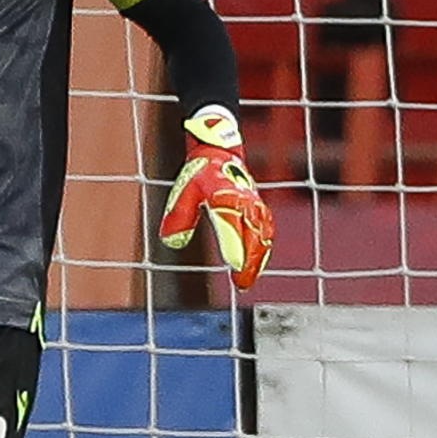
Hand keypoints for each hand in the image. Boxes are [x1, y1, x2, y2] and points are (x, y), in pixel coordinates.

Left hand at [159, 105, 272, 287]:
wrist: (220, 153)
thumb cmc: (200, 173)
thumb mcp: (184, 191)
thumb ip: (179, 216)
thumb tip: (172, 243)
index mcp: (228, 196)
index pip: (234, 225)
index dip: (236, 247)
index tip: (235, 268)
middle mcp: (246, 201)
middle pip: (254, 234)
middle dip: (251, 260)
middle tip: (243, 284)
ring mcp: (255, 204)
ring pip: (263, 233)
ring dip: (258, 257)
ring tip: (248, 279)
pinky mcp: (258, 207)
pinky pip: (265, 229)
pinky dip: (262, 247)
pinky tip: (256, 264)